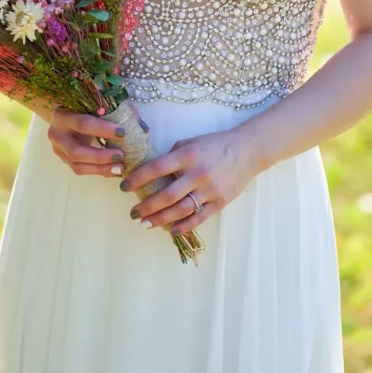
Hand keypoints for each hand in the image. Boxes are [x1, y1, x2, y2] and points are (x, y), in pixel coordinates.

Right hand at [47, 107, 125, 177]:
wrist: (62, 114)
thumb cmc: (82, 106)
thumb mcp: (94, 103)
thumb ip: (115, 110)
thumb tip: (139, 124)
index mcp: (63, 115)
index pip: (83, 124)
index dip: (103, 129)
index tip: (123, 133)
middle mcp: (57, 134)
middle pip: (77, 152)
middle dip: (100, 156)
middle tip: (121, 156)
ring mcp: (59, 150)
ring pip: (78, 166)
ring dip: (100, 169)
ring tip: (119, 168)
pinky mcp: (64, 160)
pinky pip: (80, 170)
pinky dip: (98, 171)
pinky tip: (113, 170)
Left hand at [120, 126, 258, 234]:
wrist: (247, 151)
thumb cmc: (215, 145)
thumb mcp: (191, 142)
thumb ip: (173, 155)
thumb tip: (153, 169)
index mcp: (188, 156)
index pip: (156, 168)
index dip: (138, 179)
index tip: (124, 186)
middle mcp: (197, 174)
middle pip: (166, 195)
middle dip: (146, 206)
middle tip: (133, 212)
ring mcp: (209, 190)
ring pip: (180, 210)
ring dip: (160, 219)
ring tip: (145, 223)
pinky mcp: (220, 202)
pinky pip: (199, 217)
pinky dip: (183, 226)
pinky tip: (171, 230)